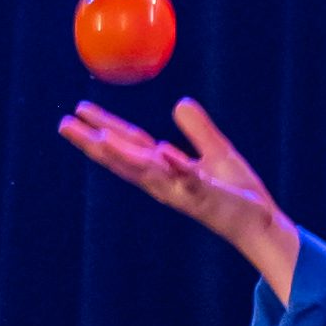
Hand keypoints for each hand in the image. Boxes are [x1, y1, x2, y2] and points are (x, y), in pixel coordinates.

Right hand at [56, 94, 298, 299]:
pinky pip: (188, 179)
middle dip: (94, 143)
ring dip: (122, 156)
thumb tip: (180, 102)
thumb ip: (198, 130)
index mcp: (165, 169)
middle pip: (124, 158)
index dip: (103, 127)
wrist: (260, 222)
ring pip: (147, 171)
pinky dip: (175, 166)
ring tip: (98, 139)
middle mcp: (165, 182)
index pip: (129, 143)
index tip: (77, 110)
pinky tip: (162, 151)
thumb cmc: (236, 192)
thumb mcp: (216, 153)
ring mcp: (183, 190)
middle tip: (64, 125)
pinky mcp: (207, 195)